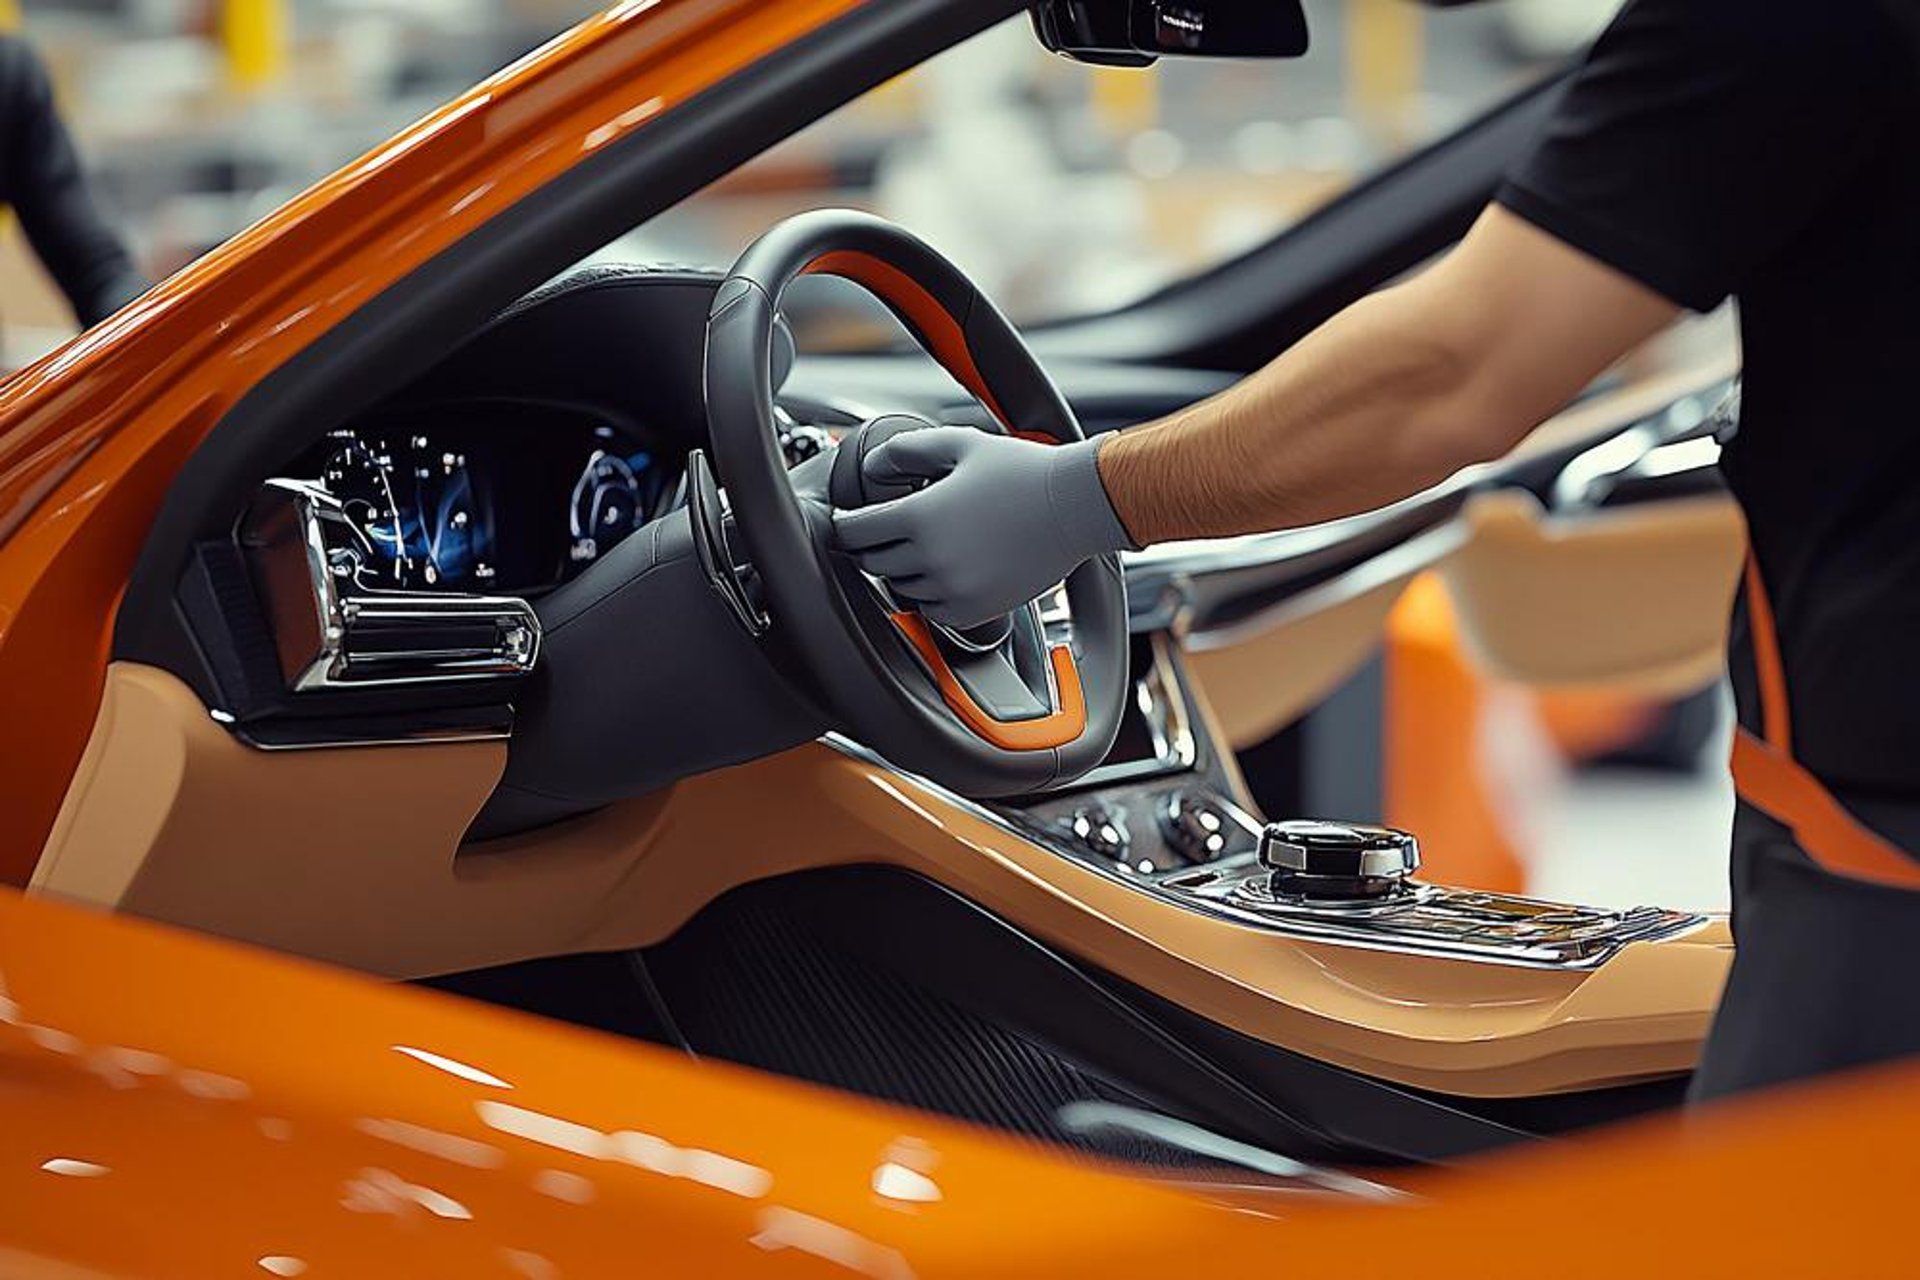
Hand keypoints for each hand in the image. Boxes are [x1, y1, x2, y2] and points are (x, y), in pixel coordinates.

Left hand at [832, 426, 1134, 628]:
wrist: (1074, 507)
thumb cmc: (1021, 473)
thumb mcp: (958, 444)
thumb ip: (905, 451)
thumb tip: (871, 466)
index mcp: (919, 517)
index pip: (854, 533)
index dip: (846, 525)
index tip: (848, 522)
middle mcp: (931, 559)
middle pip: (873, 563)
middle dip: (872, 546)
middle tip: (883, 532)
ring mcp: (953, 589)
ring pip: (901, 588)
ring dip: (902, 570)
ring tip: (923, 547)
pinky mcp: (975, 609)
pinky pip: (932, 611)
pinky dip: (930, 594)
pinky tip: (945, 571)